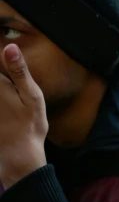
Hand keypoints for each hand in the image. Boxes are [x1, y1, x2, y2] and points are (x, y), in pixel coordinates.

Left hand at [0, 44, 47, 187]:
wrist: (17, 155)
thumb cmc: (30, 125)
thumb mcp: (32, 96)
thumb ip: (19, 71)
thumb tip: (10, 46)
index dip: (1, 57)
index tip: (7, 56)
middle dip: (1, 76)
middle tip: (14, 90)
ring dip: (2, 89)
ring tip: (12, 103)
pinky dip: (1, 104)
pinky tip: (6, 108)